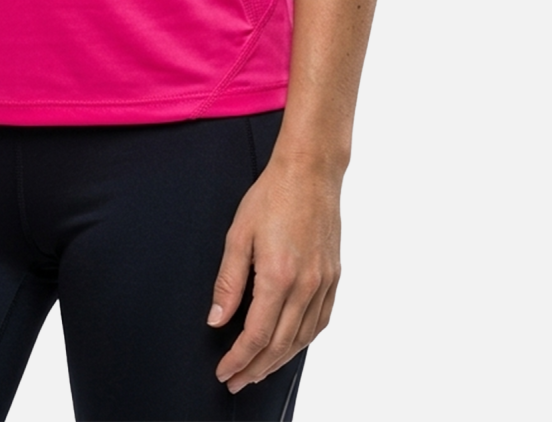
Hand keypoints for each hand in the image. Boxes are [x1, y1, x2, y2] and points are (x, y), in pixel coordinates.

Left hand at [208, 153, 341, 393]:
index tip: (224, 372)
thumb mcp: (238, 233)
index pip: (257, 335)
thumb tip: (216, 319)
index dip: (239, 359)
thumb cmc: (272, 195)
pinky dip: (304, 341)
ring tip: (259, 370)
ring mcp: (324, 283)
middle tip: (236, 381)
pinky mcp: (334, 276)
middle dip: (256, 369)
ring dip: (280, 361)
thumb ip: (228, 281)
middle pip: (280, 345)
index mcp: (278, 276)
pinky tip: (291, 345)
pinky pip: (321, 322)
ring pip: (303, 339)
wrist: (310, 171)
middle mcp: (306, 286)